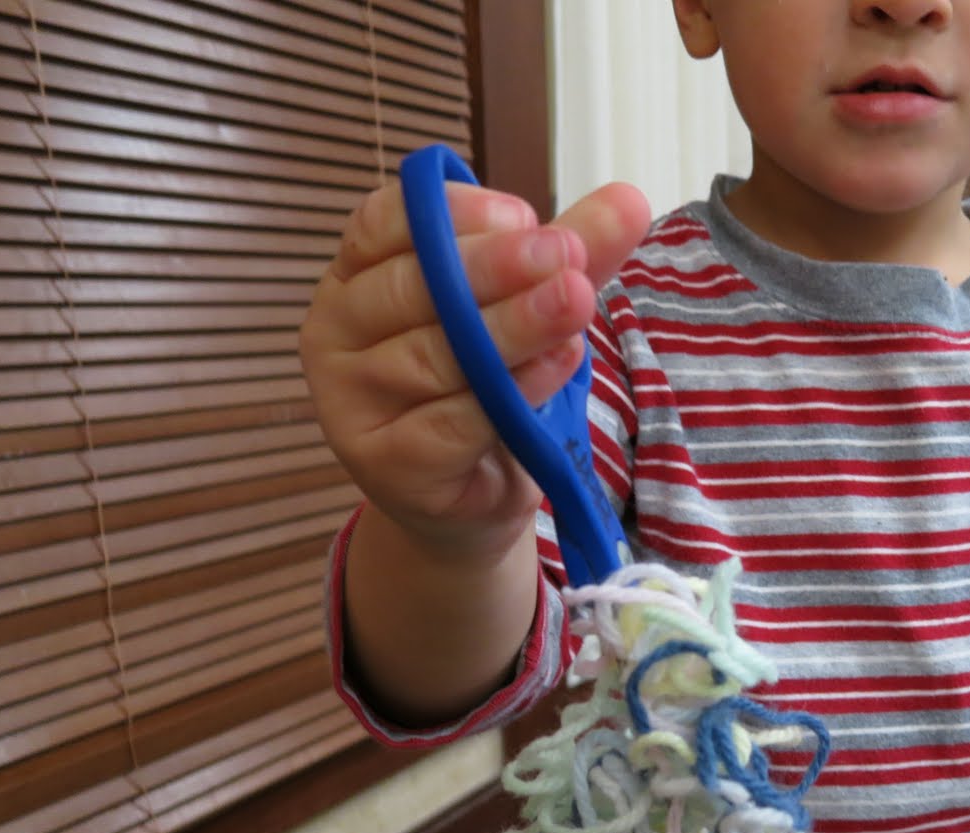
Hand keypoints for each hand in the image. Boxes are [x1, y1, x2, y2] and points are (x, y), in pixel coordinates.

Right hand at [300, 176, 651, 566]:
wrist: (473, 496)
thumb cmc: (489, 389)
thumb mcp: (530, 307)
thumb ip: (569, 253)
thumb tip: (632, 198)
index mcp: (357, 275)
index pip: (385, 223)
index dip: (454, 213)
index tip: (525, 216)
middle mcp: (337, 332)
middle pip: (414, 287)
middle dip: (496, 268)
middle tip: (566, 253)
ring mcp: (352, 402)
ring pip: (437, 356)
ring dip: (514, 327)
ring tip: (576, 302)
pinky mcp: (387, 464)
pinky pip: (452, 422)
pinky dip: (511, 391)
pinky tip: (559, 364)